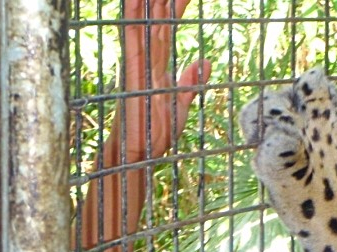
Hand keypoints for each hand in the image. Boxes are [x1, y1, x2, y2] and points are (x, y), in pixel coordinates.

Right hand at [119, 0, 209, 160]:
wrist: (139, 151)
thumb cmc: (155, 130)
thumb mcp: (181, 103)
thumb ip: (190, 82)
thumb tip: (204, 62)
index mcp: (157, 65)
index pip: (167, 29)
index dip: (175, 7)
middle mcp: (146, 60)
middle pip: (155, 19)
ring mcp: (138, 64)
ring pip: (142, 22)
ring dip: (145, 2)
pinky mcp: (133, 72)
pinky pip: (133, 40)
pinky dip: (132, 19)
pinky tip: (135, 1)